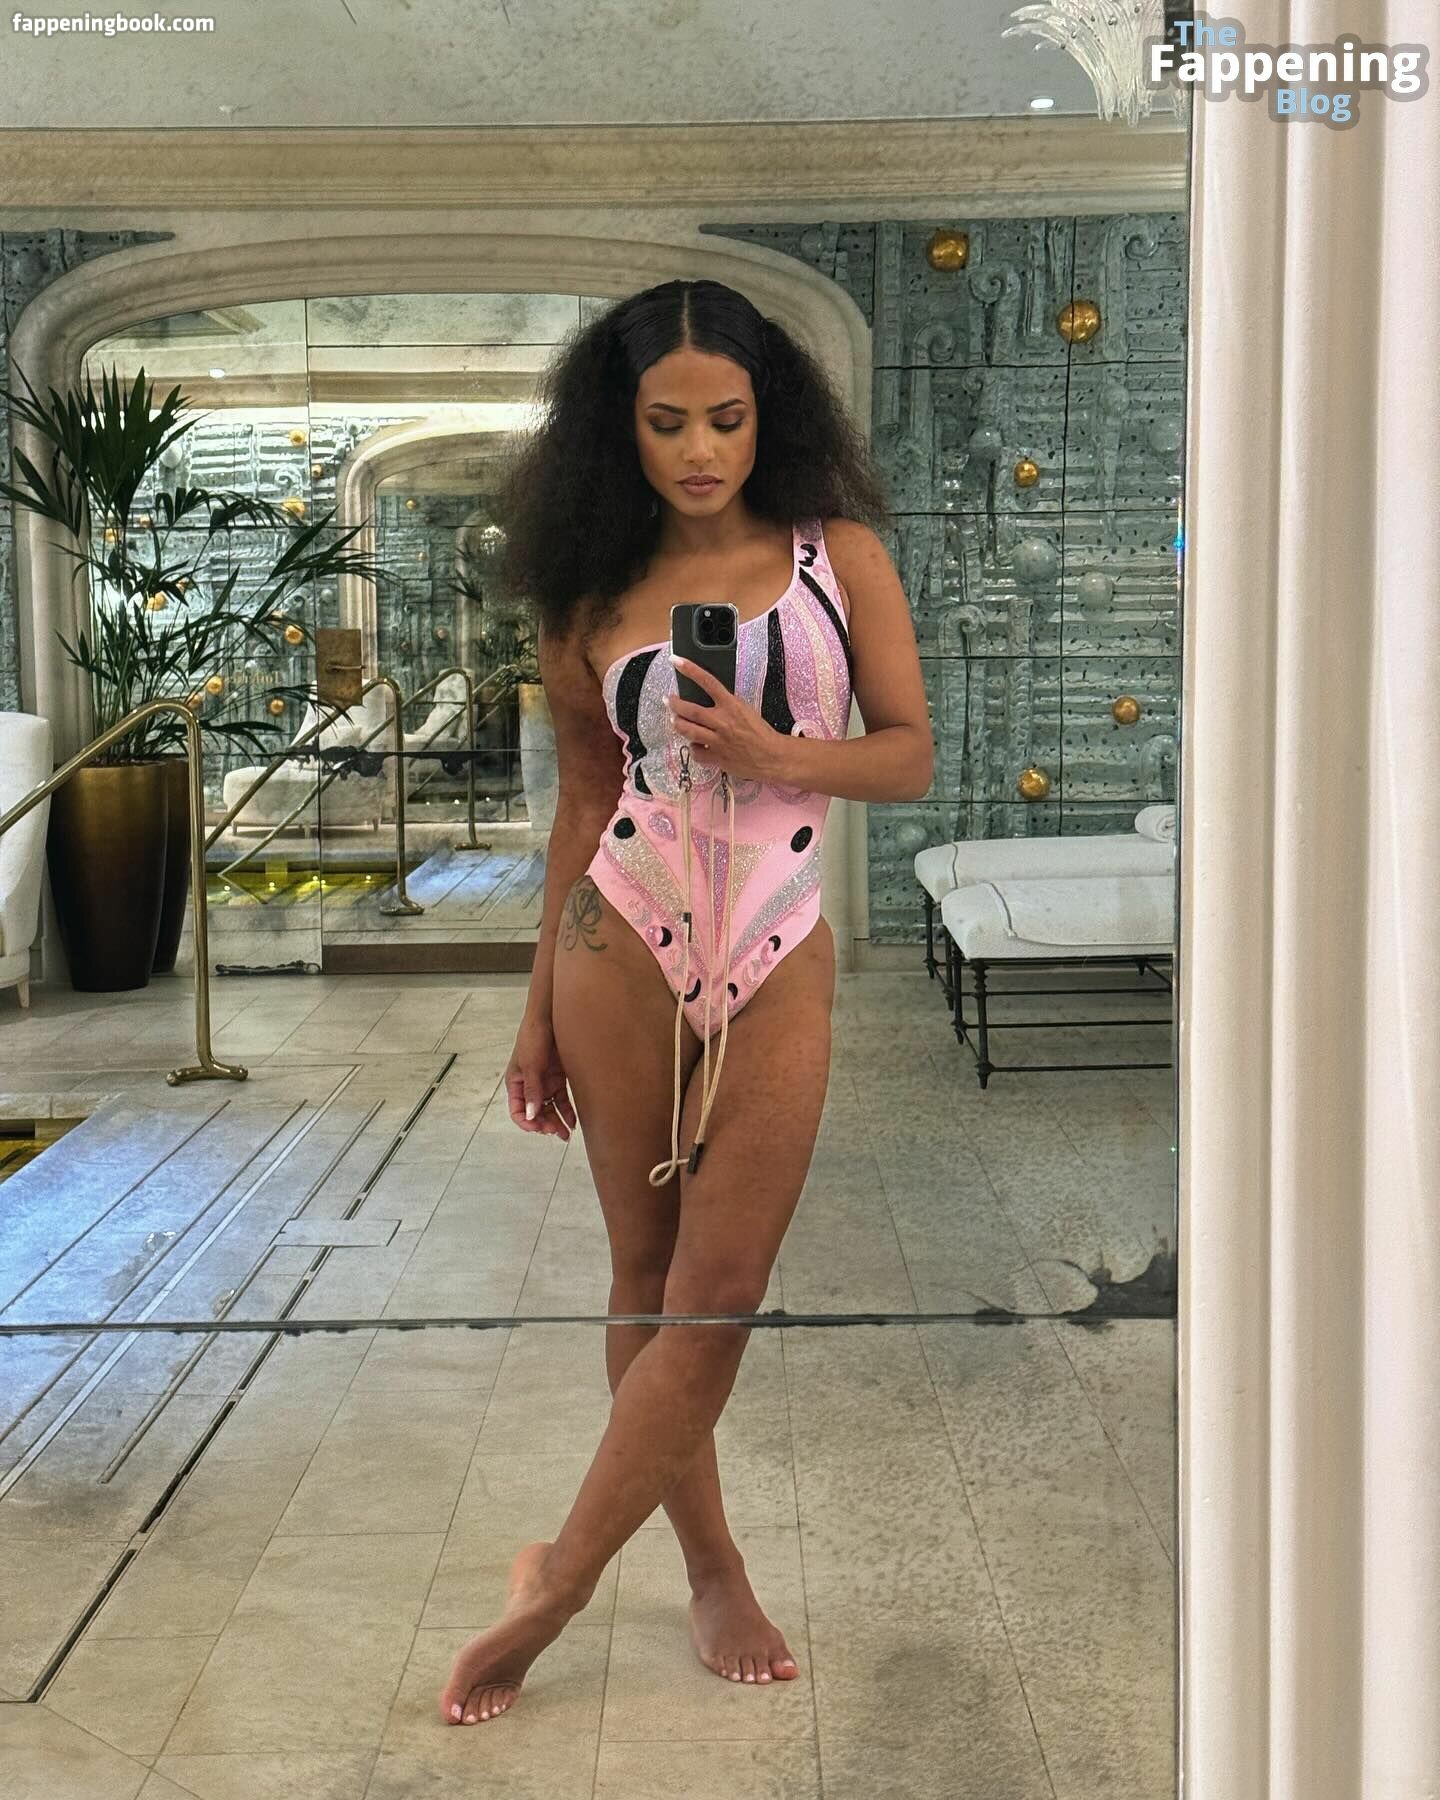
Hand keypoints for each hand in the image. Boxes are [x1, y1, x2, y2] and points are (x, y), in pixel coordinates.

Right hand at [505, 1014, 577, 1138]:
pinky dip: (566, 1111)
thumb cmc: (533, 1038)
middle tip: (556, 1132)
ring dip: (557, 1122)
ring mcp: (545, 1082)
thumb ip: (532, 1091)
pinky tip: (573, 1121)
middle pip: (536, 1113)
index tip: (540, 1129)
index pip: (517, 1111)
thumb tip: (531, 1115)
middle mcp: (530, 1086)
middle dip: (545, 1125)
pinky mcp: (559, 1078)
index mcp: (516, 1083)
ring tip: (566, 1134)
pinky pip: (561, 1099)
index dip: (527, 1123)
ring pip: (550, 1109)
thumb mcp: (531, 1066)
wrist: (551, 1017)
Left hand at [666, 655, 792, 783]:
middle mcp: (722, 721)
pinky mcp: (716, 757)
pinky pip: (696, 752)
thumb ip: (727, 706)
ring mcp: (717, 740)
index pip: (708, 682)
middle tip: (669, 700)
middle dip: (675, 704)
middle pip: (690, 710)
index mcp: (732, 705)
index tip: (676, 660)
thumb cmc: (761, 733)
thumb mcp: (746, 710)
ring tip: (675, 721)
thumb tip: (710, 703)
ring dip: (678, 724)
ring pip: (688, 730)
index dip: (690, 670)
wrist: (772, 757)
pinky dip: (694, 748)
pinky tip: (697, 746)